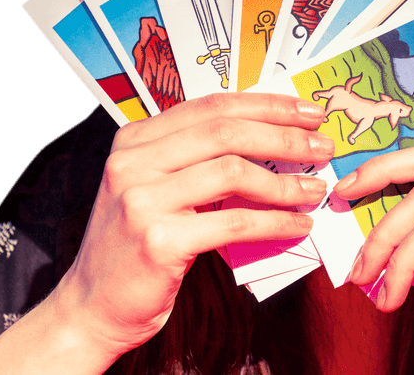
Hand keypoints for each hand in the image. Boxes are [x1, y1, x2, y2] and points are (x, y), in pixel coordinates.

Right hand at [53, 92, 333, 361]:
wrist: (90, 307)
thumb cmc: (137, 244)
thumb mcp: (157, 187)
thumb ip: (197, 159)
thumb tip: (273, 137)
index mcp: (135, 139)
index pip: (213, 105)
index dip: (267, 105)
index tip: (308, 112)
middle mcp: (133, 161)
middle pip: (227, 132)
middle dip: (285, 137)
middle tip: (323, 148)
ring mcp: (142, 200)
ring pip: (233, 173)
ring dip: (285, 182)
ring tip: (315, 190)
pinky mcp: (157, 241)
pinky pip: (234, 223)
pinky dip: (275, 222)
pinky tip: (298, 225)